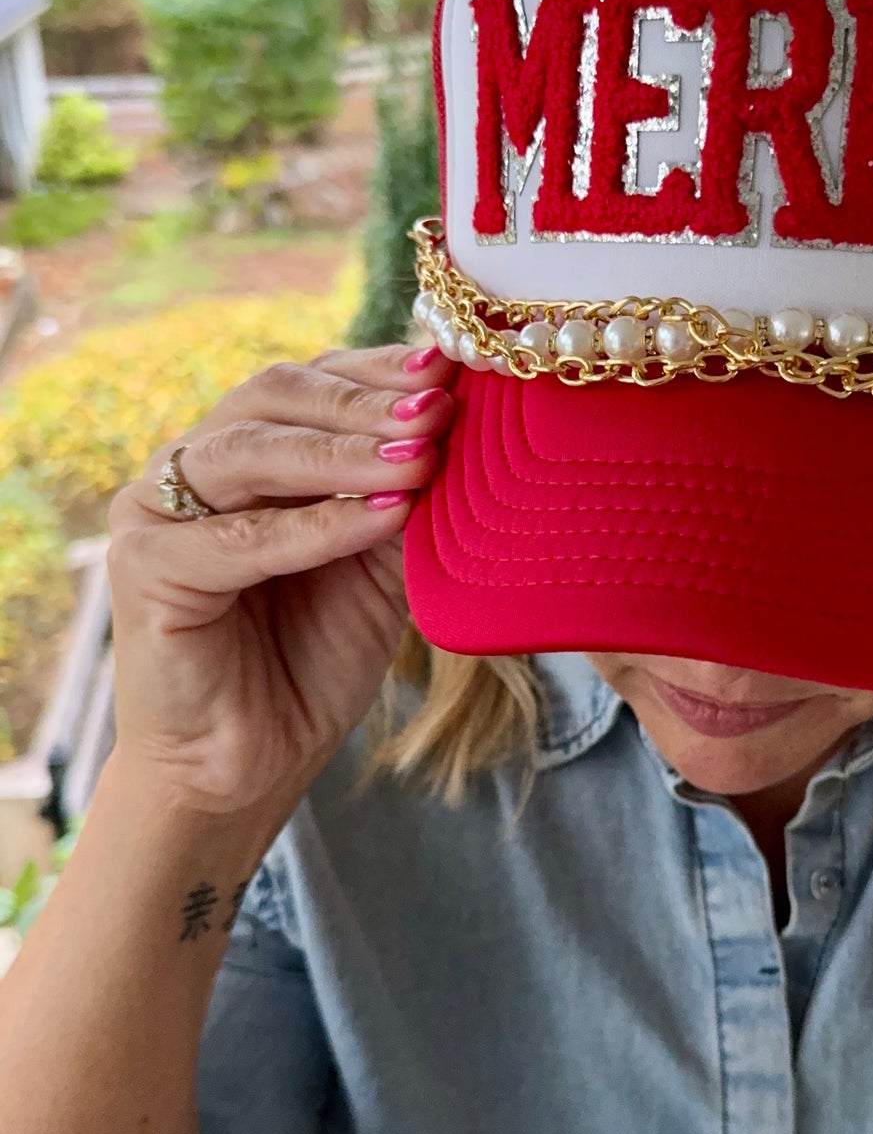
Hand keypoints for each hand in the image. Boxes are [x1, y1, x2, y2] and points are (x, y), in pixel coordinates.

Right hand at [106, 343, 454, 817]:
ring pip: (251, 451)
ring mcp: (159, 511)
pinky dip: (315, 525)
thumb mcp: (382, 567)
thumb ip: (408, 499)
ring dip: (343, 453)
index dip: (379, 370)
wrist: (249, 765)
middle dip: (365, 401)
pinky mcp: (142, 568)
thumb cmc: (312, 660)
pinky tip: (381, 516)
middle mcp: (196, 466)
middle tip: (438, 411)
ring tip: (418, 458)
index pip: (312, 382)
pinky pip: (238, 539)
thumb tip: (468, 426)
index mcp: (250, 452)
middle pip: (276, 396)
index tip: (451, 368)